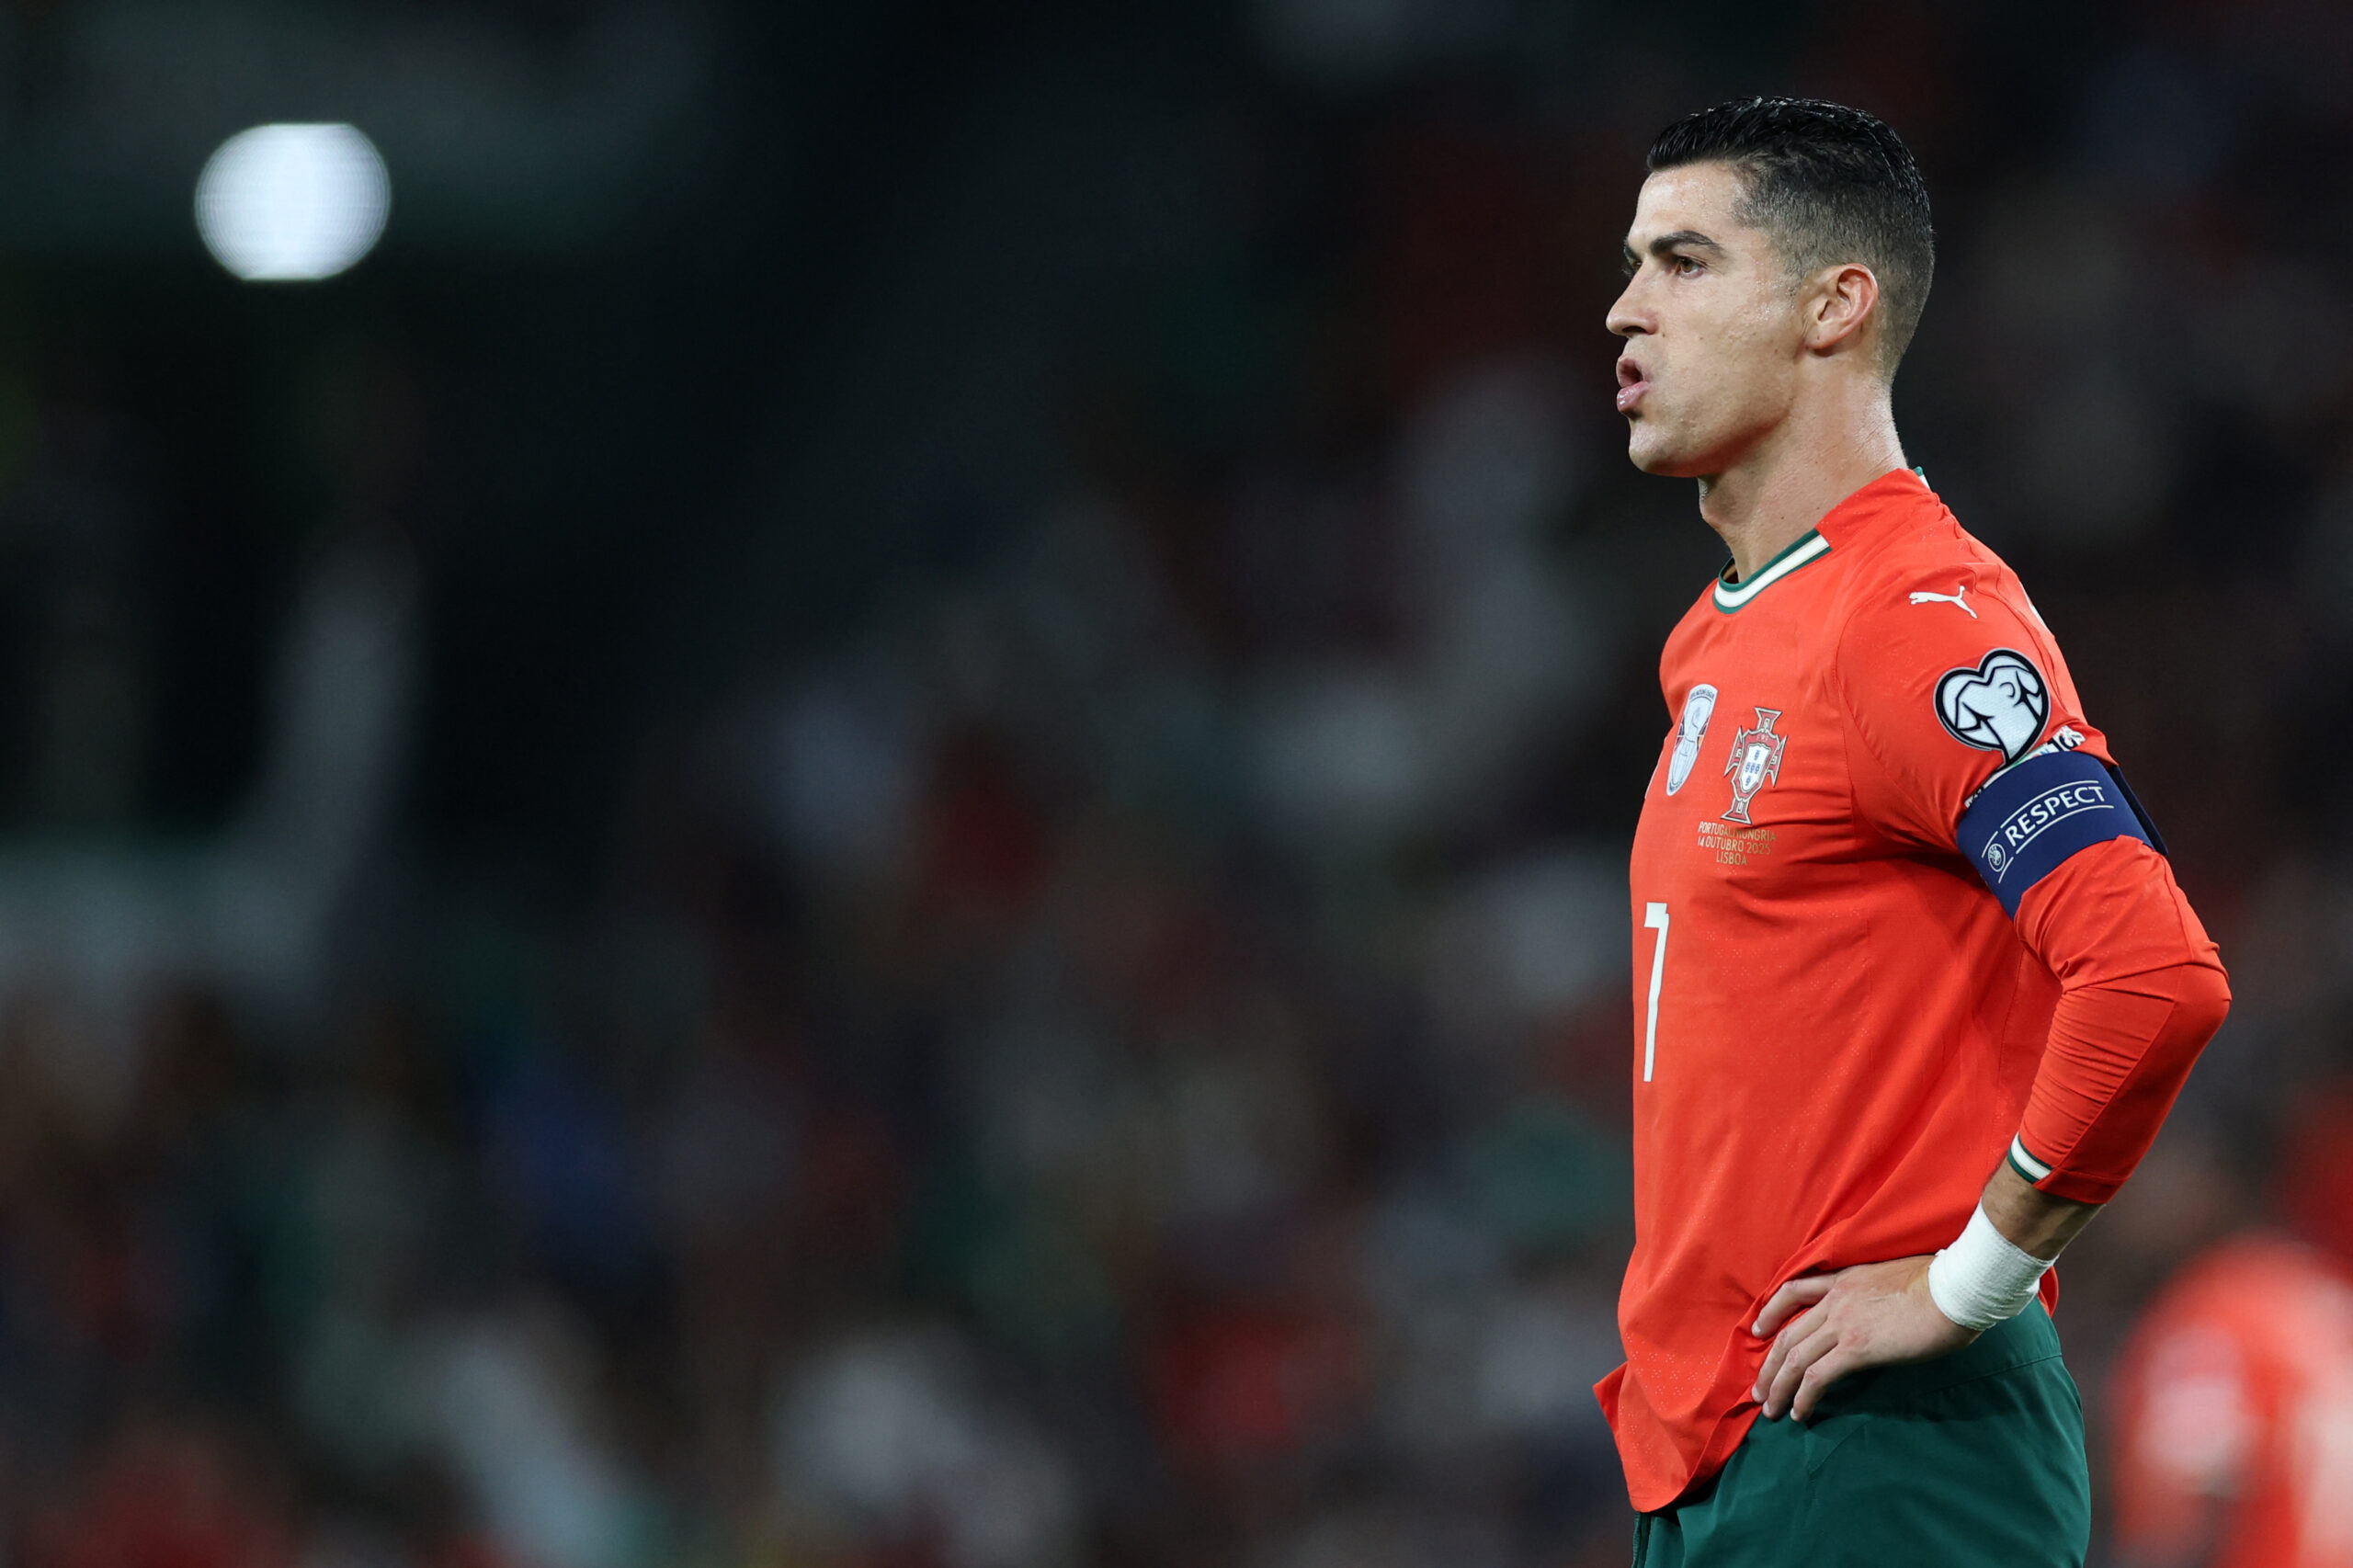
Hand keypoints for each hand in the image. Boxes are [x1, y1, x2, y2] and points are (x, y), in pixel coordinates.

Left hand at [1749, 1255, 1977, 1420]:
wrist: (1953, 1289)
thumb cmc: (1939, 1283)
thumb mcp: (1894, 1279)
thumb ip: (1875, 1296)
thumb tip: (1880, 1315)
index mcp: (1844, 1280)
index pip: (1794, 1292)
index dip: (1771, 1313)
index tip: (1758, 1330)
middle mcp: (1836, 1300)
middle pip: (1788, 1334)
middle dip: (1769, 1365)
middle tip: (1759, 1389)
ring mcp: (1843, 1324)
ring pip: (1795, 1357)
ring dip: (1779, 1386)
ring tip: (1770, 1409)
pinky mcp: (1856, 1348)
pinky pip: (1817, 1376)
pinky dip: (1803, 1397)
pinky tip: (1800, 1412)